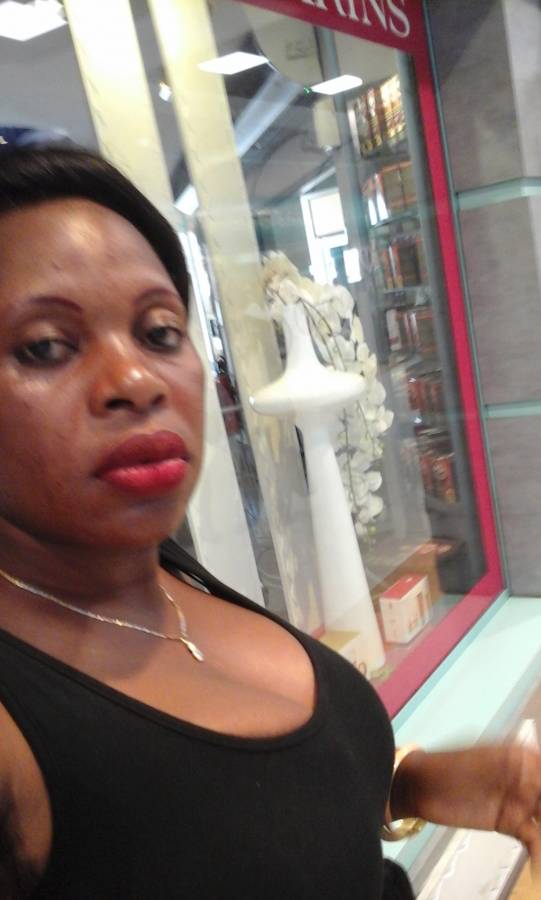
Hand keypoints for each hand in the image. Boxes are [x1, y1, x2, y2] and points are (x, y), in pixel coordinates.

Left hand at [391, 744, 540, 874]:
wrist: (418, 788)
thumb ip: (514, 768)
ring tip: (540, 841)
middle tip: (540, 823)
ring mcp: (516, 801)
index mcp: (519, 757)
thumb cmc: (447, 768)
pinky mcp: (508, 822)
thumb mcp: (481, 762)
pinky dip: (538, 849)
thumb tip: (536, 767)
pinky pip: (532, 836)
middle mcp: (523, 778)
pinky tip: (537, 860)